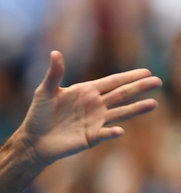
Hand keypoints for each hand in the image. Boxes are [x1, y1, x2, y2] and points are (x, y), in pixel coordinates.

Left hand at [19, 51, 161, 165]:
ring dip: (136, 109)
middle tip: (158, 81)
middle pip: (121, 94)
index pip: (112, 81)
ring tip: (154, 103)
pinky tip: (119, 130)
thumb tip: (55, 52)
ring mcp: (95, 121)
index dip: (128, 76)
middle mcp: (95, 105)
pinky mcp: (91, 137)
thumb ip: (54, 74)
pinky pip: (105, 134)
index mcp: (86, 91)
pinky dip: (112, 132)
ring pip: (121, 113)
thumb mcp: (44, 92)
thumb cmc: (38, 115)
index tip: (146, 71)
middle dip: (139, 88)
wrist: (33, 140)